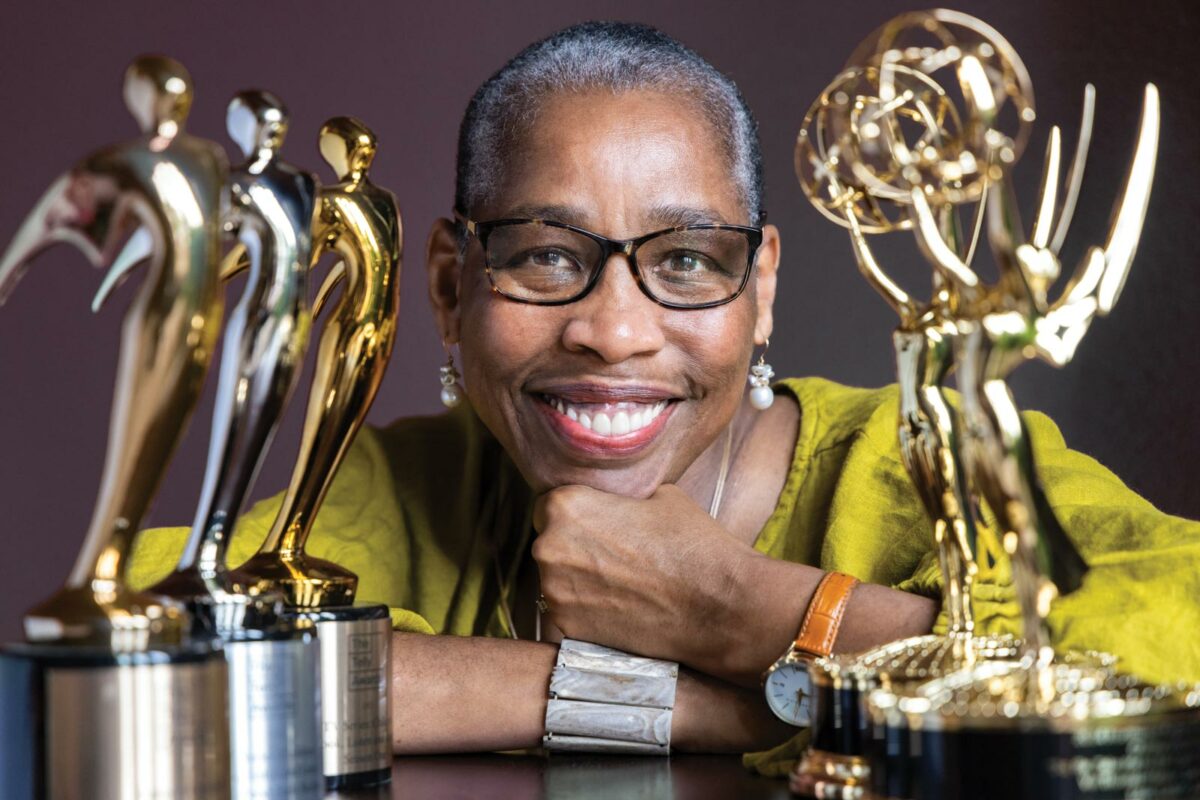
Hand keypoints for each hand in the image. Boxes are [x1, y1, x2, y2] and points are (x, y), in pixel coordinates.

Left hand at [531, 483, 770, 683]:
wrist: (718, 607)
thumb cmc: (693, 545)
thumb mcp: (657, 495)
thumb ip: (617, 497)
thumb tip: (607, 500)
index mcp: (566, 506)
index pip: (549, 504)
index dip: (574, 514)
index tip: (597, 524)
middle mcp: (549, 548)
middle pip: (548, 542)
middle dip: (573, 546)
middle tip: (612, 554)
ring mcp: (554, 592)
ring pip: (556, 578)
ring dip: (577, 579)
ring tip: (620, 582)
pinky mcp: (566, 628)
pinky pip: (567, 610)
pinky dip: (586, 609)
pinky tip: (620, 605)